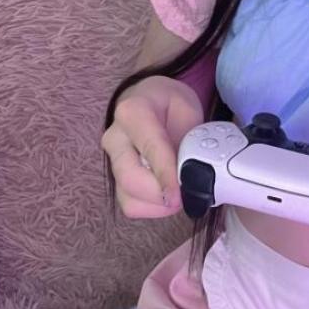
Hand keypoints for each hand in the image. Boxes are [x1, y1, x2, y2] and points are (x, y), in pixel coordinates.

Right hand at [101, 76, 202, 218]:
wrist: (149, 101)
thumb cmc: (169, 105)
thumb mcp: (188, 110)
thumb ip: (190, 139)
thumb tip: (197, 172)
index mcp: (133, 112)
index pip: (150, 148)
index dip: (165, 174)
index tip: (178, 195)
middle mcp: (115, 138)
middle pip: (131, 179)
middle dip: (161, 195)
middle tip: (187, 195)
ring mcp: (112, 161)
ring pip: (128, 197)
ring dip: (158, 204)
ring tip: (180, 192)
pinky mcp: (115, 179)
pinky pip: (131, 204)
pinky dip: (153, 207)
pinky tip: (168, 193)